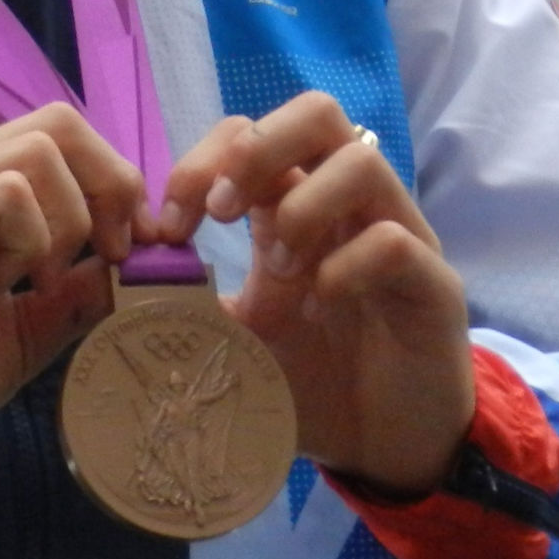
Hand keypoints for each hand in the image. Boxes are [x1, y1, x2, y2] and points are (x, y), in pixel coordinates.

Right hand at [0, 102, 146, 453]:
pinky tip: (18, 282)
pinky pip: (5, 191)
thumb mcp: (20, 336)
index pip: (66, 139)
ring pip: (40, 145)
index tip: (137, 252)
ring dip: (73, 213)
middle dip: (111, 183)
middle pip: (60, 122)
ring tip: (53, 277)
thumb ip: (71, 300)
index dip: (118, 184)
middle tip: (113, 253)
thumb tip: (132, 272)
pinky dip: (35, 233)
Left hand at [157, 92, 474, 495]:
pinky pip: (395, 239)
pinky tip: (323, 300)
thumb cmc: (309, 376)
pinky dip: (348, 262)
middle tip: (222, 214)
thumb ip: (191, 298)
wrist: (383, 445)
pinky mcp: (434, 283)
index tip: (170, 226)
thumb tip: (124, 277)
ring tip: (278, 268)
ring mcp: (397, 233)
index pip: (249, 133)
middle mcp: (348, 203)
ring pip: (361, 160)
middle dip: (258, 149)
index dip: (202, 161)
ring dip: (303, 207)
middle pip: (315, 113)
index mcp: (294, 201)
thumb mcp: (235, 334)